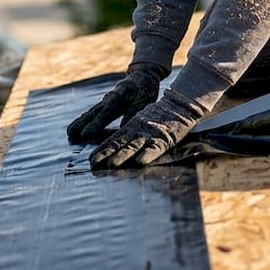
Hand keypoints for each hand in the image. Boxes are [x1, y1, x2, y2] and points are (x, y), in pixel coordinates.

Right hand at [66, 63, 166, 142]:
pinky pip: (94, 111)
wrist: (143, 74)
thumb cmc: (146, 89)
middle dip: (82, 123)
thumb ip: (134, 112)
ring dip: (80, 121)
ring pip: (92, 111)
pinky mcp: (105, 102)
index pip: (107, 112)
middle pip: (95, 111)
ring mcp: (106, 99)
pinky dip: (85, 118)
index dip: (96, 124)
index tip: (85, 134)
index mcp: (122, 96)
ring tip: (69, 132)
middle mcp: (110, 97)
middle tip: (70, 133)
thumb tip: (124, 128)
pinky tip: (78, 125)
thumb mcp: (145, 101)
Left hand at [89, 89, 205, 168]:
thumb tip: (115, 148)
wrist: (179, 105)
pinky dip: (148, 155)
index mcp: (131, 128)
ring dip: (122, 156)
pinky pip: (155, 148)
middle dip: (106, 154)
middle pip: (119, 144)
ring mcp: (150, 134)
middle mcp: (137, 131)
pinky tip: (140, 162)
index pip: (113, 140)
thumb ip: (130, 135)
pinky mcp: (164, 138)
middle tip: (93, 165)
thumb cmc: (159, 116)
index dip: (102, 149)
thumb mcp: (140, 123)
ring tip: (111, 165)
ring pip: (134, 146)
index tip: (90, 159)